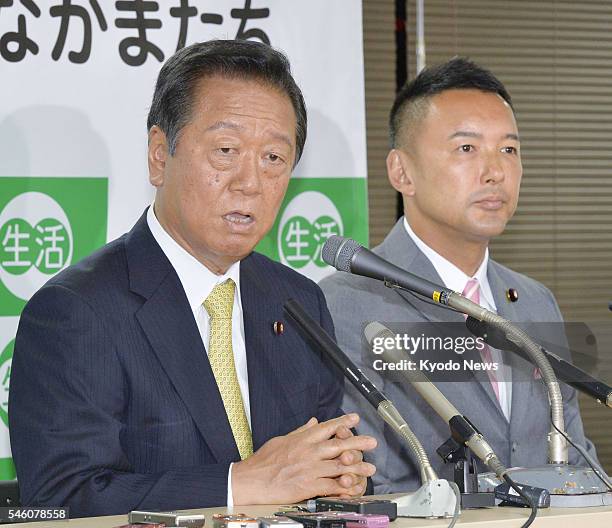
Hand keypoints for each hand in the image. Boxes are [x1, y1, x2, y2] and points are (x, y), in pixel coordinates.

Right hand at [231, 413, 376, 504]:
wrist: (251, 481)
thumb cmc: (263, 461)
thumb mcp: (281, 440)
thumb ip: (300, 432)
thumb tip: (313, 422)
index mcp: (302, 439)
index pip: (326, 427)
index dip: (342, 423)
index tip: (355, 419)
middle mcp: (308, 451)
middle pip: (337, 445)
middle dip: (357, 443)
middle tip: (371, 442)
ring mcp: (309, 469)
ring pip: (338, 466)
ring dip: (357, 467)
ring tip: (370, 468)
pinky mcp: (308, 486)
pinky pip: (330, 486)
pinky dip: (343, 487)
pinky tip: (354, 487)